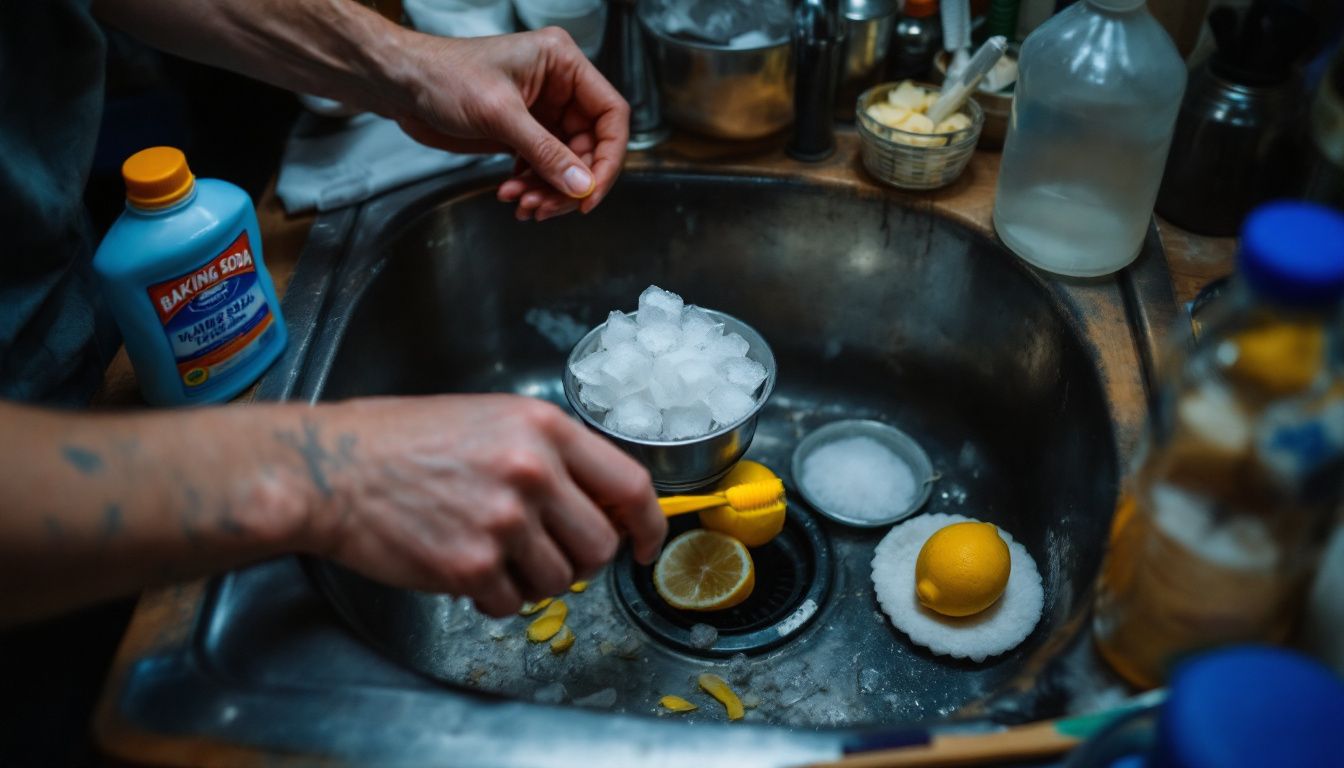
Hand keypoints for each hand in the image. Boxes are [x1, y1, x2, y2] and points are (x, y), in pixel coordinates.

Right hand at [313, 396, 663, 616]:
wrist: (334, 469)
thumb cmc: (405, 440)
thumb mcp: (492, 420)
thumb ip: (550, 455)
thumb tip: (598, 502)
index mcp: (544, 429)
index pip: (630, 485)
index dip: (649, 524)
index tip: (645, 544)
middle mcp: (532, 472)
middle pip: (599, 545)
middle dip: (581, 560)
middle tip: (548, 553)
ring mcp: (503, 521)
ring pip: (561, 580)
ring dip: (535, 579)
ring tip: (495, 556)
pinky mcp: (471, 565)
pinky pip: (513, 603)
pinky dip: (495, 597)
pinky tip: (466, 570)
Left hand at [395, 28, 629, 221]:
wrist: (401, 84)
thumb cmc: (443, 76)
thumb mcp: (500, 115)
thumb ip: (545, 152)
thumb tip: (582, 186)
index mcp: (563, 63)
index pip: (611, 115)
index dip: (608, 158)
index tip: (591, 194)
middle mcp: (559, 86)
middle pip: (590, 146)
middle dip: (570, 182)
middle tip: (546, 206)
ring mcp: (542, 111)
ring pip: (567, 163)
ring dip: (548, 190)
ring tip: (522, 205)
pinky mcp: (523, 131)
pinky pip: (543, 167)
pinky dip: (532, 186)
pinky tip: (511, 195)